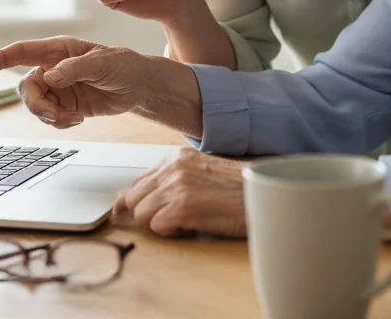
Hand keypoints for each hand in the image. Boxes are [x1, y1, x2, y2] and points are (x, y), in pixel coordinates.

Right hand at [0, 36, 171, 127]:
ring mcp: (58, 88)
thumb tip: (49, 76)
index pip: (22, 52)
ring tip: (70, 118)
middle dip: (35, 103)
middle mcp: (54, 68)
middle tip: (53, 115)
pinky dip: (59, 123)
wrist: (140, 87)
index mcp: (59, 50)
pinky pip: (49, 117)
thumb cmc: (124, 65)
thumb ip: (74, 69)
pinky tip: (78, 120)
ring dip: (47, 115)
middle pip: (26, 87)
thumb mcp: (103, 63)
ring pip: (35, 105)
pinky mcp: (66, 106)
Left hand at [111, 148, 248, 237]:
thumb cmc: (239, 190)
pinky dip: (172, 233)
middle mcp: (173, 168)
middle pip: (133, 198)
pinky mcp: (182, 206)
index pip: (138, 181)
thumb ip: (172, 182)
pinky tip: (191, 227)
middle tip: (166, 222)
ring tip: (185, 222)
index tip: (127, 215)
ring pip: (142, 214)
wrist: (262, 196)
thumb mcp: (202, 175)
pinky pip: (158, 227)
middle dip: (144, 215)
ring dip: (159, 224)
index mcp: (177, 158)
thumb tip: (137, 202)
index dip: (133, 202)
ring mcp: (176, 186)